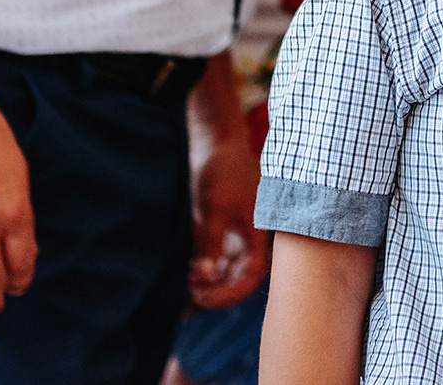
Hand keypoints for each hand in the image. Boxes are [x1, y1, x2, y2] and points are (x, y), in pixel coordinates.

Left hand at [190, 124, 267, 309]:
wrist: (215, 144)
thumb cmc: (222, 172)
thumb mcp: (214, 209)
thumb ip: (211, 244)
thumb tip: (205, 277)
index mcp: (256, 237)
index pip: (249, 278)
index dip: (229, 294)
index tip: (203, 297)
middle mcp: (247, 241)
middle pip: (236, 280)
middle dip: (215, 292)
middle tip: (190, 294)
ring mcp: (232, 237)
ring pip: (223, 273)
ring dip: (206, 283)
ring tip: (186, 283)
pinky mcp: (217, 231)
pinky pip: (212, 260)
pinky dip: (201, 271)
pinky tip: (186, 272)